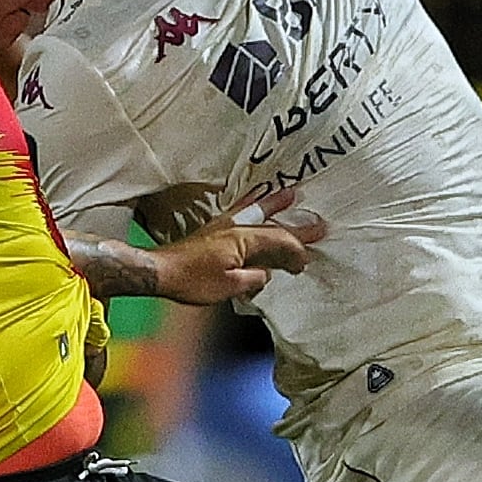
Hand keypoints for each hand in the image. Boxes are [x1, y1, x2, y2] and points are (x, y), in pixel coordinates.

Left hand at [152, 184, 325, 303]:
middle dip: (297, 228)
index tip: (306, 262)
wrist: (160, 271)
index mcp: (243, 240)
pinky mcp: (215, 230)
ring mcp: (224, 226)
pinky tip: (257, 201)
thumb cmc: (192, 281)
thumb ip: (254, 278)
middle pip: (273, 225)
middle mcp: (236, 228)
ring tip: (292, 195)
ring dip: (276, 206)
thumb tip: (266, 273)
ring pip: (257, 212)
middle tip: (320, 225)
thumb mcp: (229, 286)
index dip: (296, 251)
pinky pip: (242, 212)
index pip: (279, 241)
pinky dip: (254, 205)